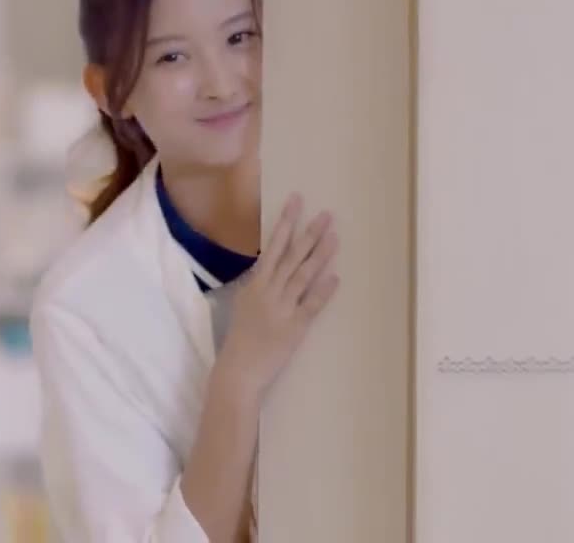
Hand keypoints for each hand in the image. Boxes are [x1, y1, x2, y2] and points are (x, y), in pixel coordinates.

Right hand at [216, 193, 340, 404]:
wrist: (238, 371)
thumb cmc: (239, 340)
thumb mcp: (244, 305)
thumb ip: (259, 286)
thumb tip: (273, 268)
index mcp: (254, 285)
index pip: (273, 247)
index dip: (286, 223)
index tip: (297, 201)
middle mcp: (268, 292)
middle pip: (292, 256)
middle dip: (310, 233)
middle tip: (327, 214)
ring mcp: (282, 309)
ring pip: (304, 275)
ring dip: (321, 255)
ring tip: (335, 237)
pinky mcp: (295, 328)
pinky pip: (312, 305)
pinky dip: (324, 291)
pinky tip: (335, 276)